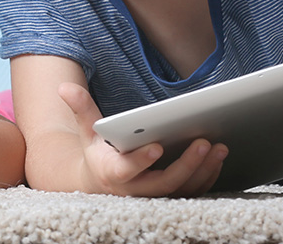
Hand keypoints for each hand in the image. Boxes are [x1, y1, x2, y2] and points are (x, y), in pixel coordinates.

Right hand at [59, 82, 225, 196]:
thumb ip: (81, 109)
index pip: (127, 170)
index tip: (157, 145)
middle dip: (186, 164)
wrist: (104, 182)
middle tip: (204, 142)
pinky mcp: (171, 196)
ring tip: (219, 147)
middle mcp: (135, 190)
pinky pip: (193, 192)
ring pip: (183, 190)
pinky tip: (218, 157)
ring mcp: (155, 196)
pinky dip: (207, 176)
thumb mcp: (86, 131)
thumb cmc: (98, 152)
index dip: (142, 160)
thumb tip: (63, 86)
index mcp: (112, 173)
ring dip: (203, 170)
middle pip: (164, 183)